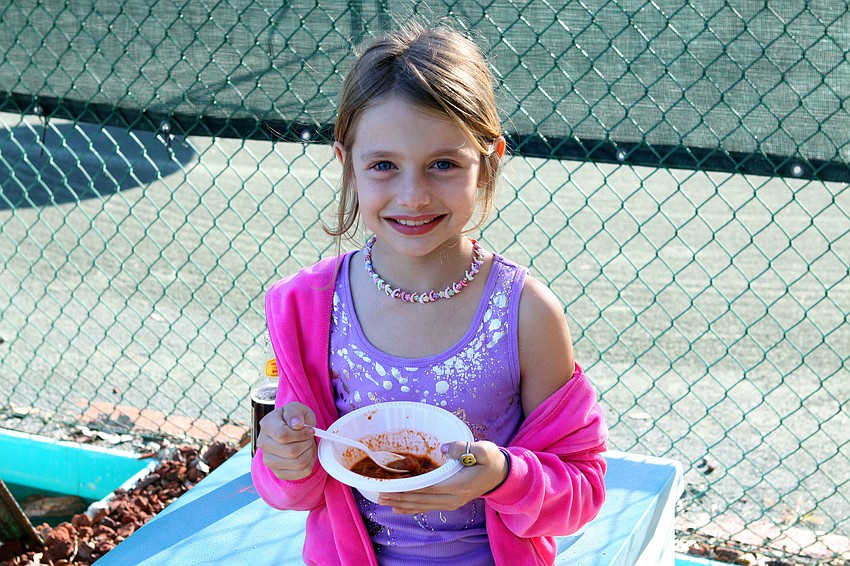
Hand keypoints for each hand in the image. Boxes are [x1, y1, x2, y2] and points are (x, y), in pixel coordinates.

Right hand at [256, 401, 317, 480]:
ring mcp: (269, 460)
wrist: (292, 431)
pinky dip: (310, 463)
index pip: (282, 435)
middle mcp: (263, 444)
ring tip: (308, 445)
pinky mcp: (278, 472)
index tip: (310, 430)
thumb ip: (295, 412)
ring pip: (298, 463)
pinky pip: (301, 473)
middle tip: (309, 437)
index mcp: (267, 425)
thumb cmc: (295, 418)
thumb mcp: (296, 408)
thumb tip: (297, 424)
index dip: (301, 434)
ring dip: (309, 453)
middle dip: (307, 443)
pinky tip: (307, 454)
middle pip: (291, 451)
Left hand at [377, 440, 508, 513]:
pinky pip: (427, 507)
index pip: (430, 488)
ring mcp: (451, 502)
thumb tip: (444, 449)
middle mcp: (454, 498)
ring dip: (402, 503)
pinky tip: (399, 507)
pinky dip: (412, 507)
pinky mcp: (450, 502)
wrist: (500, 474)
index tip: (393, 486)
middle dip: (400, 497)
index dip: (410, 488)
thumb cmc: (491, 459)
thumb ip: (464, 448)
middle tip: (380, 494)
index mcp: (460, 484)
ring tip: (383, 501)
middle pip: (422, 500)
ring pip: (423, 506)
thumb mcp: (483, 449)